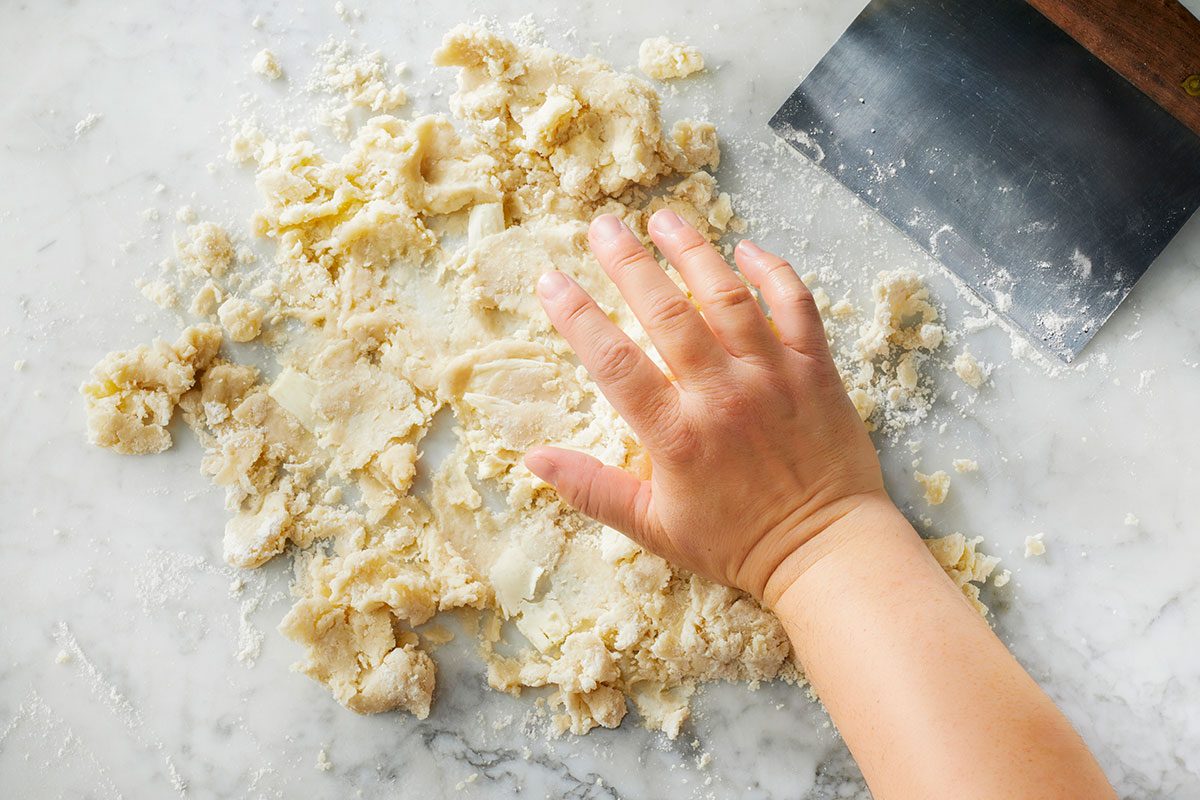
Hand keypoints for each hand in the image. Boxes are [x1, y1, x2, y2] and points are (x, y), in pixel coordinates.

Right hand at [525, 210, 889, 602]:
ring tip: (663, 218)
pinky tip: (747, 249)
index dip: (577, 317)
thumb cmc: (738, 543)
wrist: (826, 551)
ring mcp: (773, 376)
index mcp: (677, 436)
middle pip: (666, 312)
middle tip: (602, 226)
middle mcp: (722, 395)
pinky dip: (773, 272)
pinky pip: (796, 305)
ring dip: (692, 252)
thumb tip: (532, 459)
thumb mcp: (654, 528)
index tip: (550, 280)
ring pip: (727, 296)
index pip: (614, 363)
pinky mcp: (815, 369)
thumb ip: (593, 490)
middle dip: (628, 263)